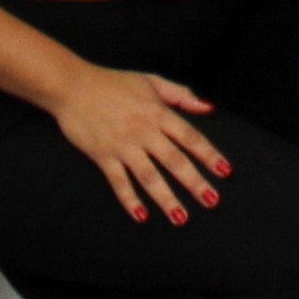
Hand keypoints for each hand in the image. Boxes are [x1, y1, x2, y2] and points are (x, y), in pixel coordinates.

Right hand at [48, 64, 229, 221]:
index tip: (225, 171)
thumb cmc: (113, 82)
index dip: (209, 154)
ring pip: (149, 176)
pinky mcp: (103, 156)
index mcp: (158, 113)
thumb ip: (181, 94)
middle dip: (194, 182)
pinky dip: (129, 199)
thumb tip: (208, 108)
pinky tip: (141, 216)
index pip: (190, 137)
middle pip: (174, 160)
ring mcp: (123, 145)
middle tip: (212, 201)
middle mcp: (144, 131)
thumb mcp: (150, 81)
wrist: (73, 86)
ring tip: (181, 218)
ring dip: (166, 198)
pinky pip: (119, 181)